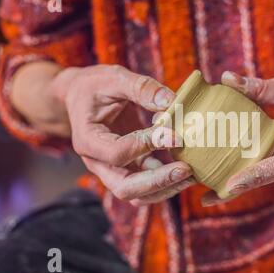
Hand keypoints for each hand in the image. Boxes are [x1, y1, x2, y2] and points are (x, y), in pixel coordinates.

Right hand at [51, 64, 193, 204]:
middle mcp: (97, 162)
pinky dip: (166, 181)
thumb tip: (172, 102)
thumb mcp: (114, 78)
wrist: (81, 97)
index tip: (176, 136)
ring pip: (137, 194)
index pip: (117, 153)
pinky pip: (146, 185)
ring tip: (192, 173)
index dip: (147, 146)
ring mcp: (112, 169)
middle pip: (124, 187)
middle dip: (157, 182)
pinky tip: (186, 168)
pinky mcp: (128, 168)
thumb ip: (141, 87)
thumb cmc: (95, 85)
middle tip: (186, 169)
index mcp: (87, 139)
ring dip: (165, 187)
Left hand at [217, 71, 273, 197]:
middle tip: (207, 196)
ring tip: (206, 192)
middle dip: (236, 188)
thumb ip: (260, 87)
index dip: (254, 176)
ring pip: (261, 176)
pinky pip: (261, 167)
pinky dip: (242, 171)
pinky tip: (219, 174)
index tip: (231, 184)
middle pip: (264, 178)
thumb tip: (226, 79)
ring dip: (235, 184)